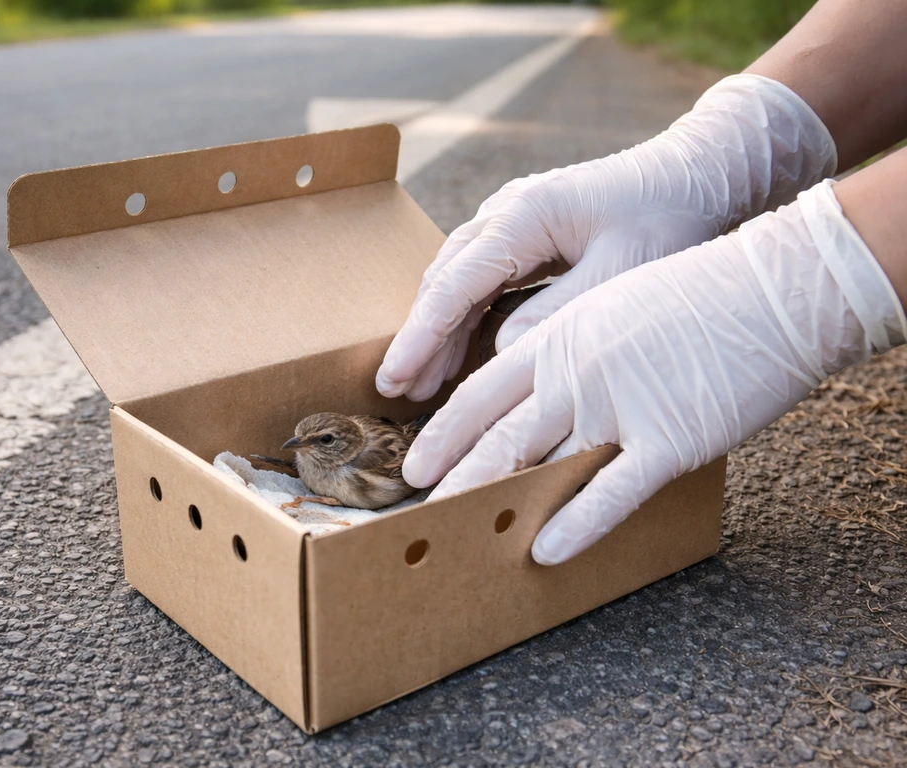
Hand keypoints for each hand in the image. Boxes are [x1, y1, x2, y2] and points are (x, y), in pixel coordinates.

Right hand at [376, 74, 836, 401]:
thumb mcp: (622, 272)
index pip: (454, 287)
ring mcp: (515, 217)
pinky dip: (464, 314)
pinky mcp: (529, 230)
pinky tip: (461, 348)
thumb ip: (558, 315)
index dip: (419, 338)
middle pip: (444, 281)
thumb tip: (499, 355)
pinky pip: (481, 276)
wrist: (701, 171)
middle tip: (399, 392)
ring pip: (457, 278)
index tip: (393, 379)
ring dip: (438, 329)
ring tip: (421, 382)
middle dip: (419, 337)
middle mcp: (507, 211)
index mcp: (524, 217)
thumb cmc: (671, 217)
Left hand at [402, 181, 906, 564]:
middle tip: (417, 510)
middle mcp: (577, 372)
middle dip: (453, 475)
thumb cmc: (696, 294)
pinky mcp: (669, 438)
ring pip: (541, 463)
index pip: (481, 392)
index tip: (413, 465)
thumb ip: (569, 349)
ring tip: (459, 536)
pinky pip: (612, 490)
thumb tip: (537, 389)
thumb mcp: (611, 305)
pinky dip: (576, 524)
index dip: (443, 433)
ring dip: (495, 502)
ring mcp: (620, 405)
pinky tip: (546, 551)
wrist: (772, 288)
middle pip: (497, 434)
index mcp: (560, 339)